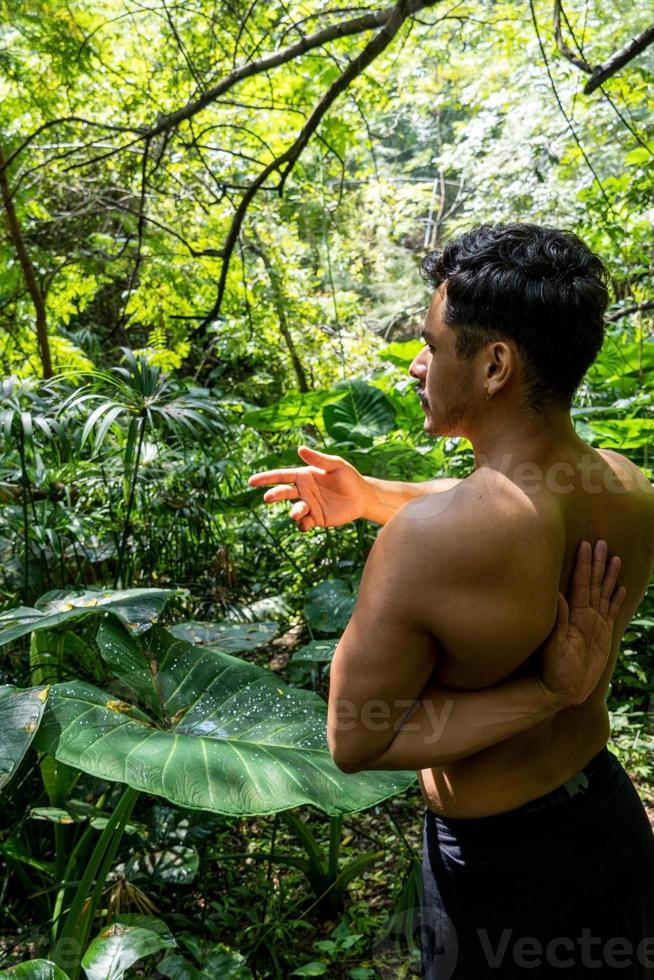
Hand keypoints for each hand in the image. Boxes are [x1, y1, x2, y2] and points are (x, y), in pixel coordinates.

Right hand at [248, 446, 367, 530]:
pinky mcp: (317, 519)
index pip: (281, 476)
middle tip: (267, 498)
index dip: (266, 478)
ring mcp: (309, 506)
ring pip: (294, 510)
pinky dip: (303, 524)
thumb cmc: (348, 477)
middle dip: (274, 495)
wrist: (362, 496)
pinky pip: (305, 523)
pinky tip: (307, 523)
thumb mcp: (336, 465)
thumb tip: (300, 449)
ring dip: (293, 512)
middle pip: (283, 493)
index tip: (251, 481)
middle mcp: (303, 491)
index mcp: (303, 476)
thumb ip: (319, 459)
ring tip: (296, 513)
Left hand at [538, 540, 625, 708]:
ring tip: (615, 558)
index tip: (586, 545)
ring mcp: (594, 624)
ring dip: (609, 576)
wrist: (561, 689)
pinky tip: (621, 588)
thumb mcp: (555, 645)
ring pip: (603, 593)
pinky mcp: (602, 635)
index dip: (583, 565)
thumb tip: (557, 595)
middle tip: (602, 542)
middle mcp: (585, 615)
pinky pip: (611, 612)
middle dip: (597, 563)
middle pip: (593, 583)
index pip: (580, 584)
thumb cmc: (554, 669)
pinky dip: (616, 600)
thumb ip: (558, 621)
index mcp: (575, 615)